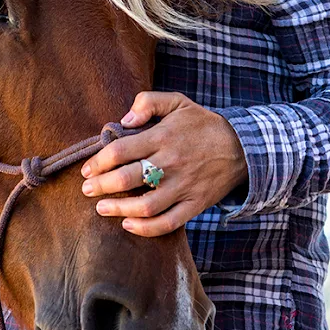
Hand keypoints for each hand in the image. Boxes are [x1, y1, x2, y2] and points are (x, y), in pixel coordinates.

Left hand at [80, 92, 247, 236]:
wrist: (242, 147)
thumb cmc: (202, 124)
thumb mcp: (178, 101)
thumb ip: (148, 102)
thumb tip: (123, 119)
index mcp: (163, 136)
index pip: (121, 151)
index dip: (98, 162)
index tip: (87, 169)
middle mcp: (171, 162)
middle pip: (128, 178)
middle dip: (101, 186)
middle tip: (86, 190)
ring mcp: (184, 186)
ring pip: (145, 205)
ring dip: (118, 209)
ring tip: (102, 208)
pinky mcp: (194, 204)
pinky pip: (168, 222)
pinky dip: (146, 228)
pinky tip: (128, 224)